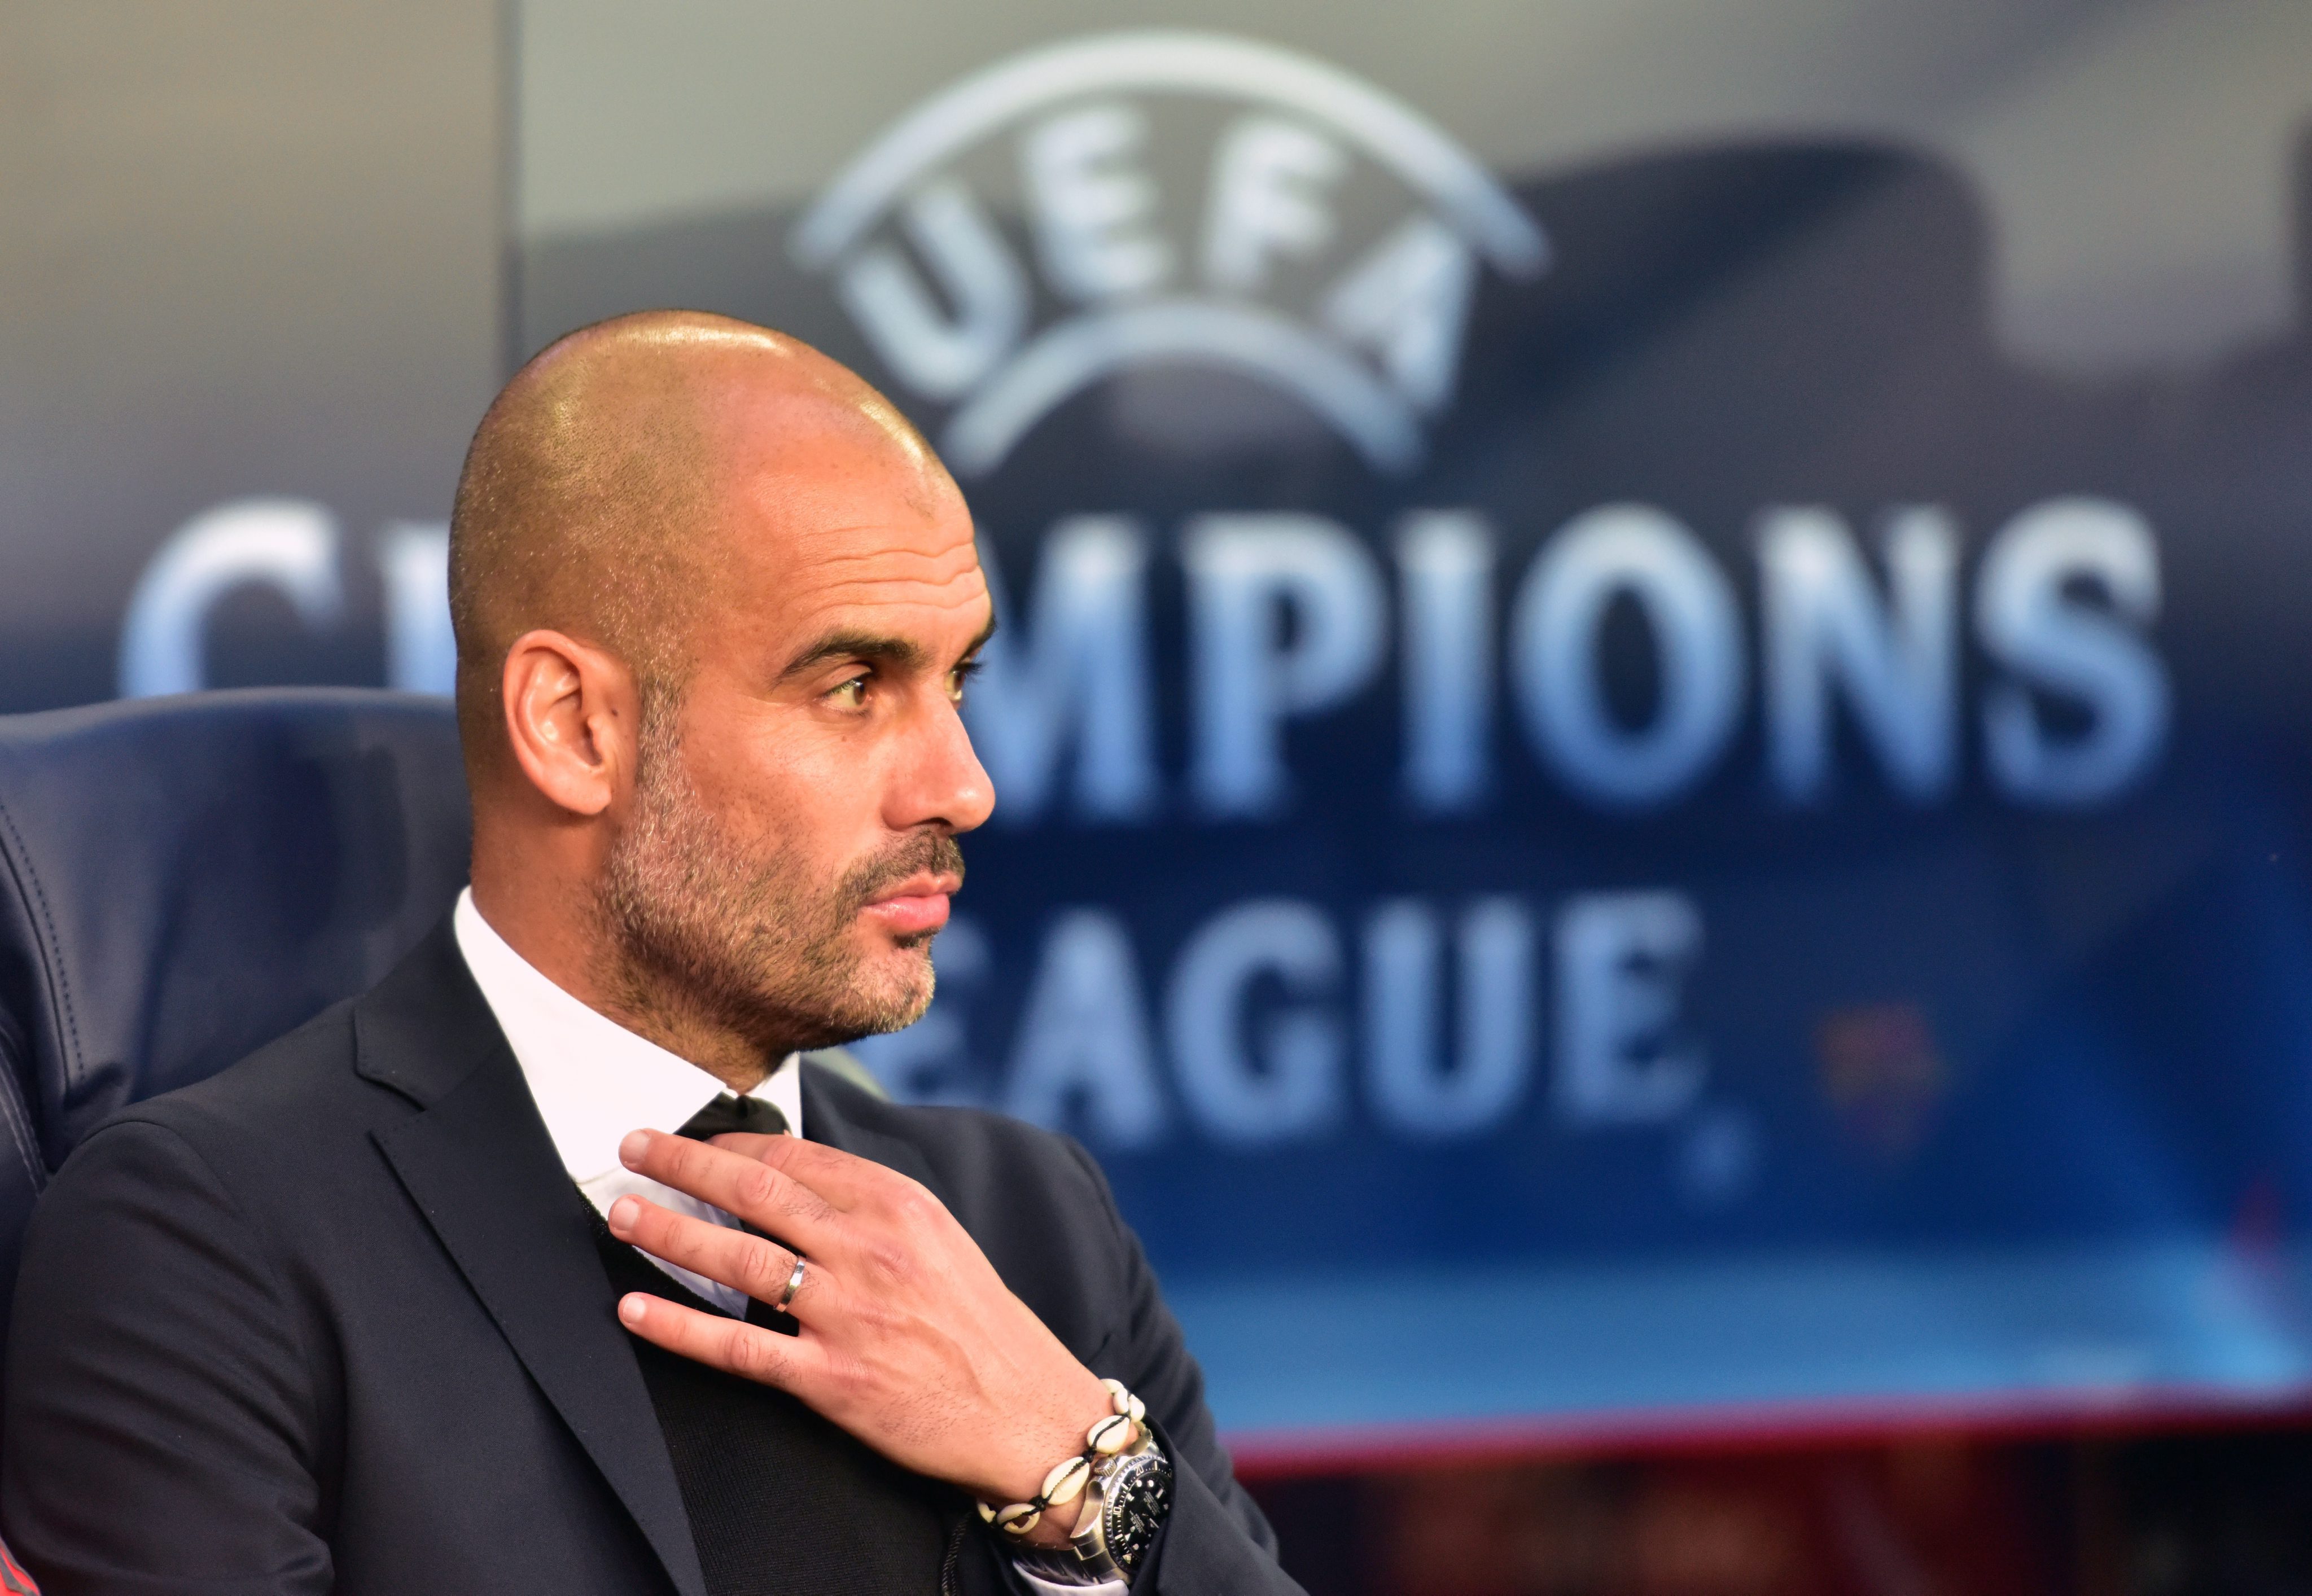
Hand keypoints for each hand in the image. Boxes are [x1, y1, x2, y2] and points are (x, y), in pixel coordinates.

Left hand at [605, 1128, 1112, 1542]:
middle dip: (682, 1164)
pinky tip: (635, 1308)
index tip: (688, 1137)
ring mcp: (847, 1314)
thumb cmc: (978, 1323)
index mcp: (898, 1205)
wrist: (1026, 1411)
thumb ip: (870, 1206)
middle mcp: (869, 1249)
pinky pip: (738, 1344)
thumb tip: (792, 1178)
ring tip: (622, 1215)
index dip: (730, 1143)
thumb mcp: (938, 1237)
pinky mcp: (831, 1378)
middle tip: (631, 1149)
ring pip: (737, 1257)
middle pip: (755, 1191)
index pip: (795, 1155)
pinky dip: (678, 1326)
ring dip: (668, 1231)